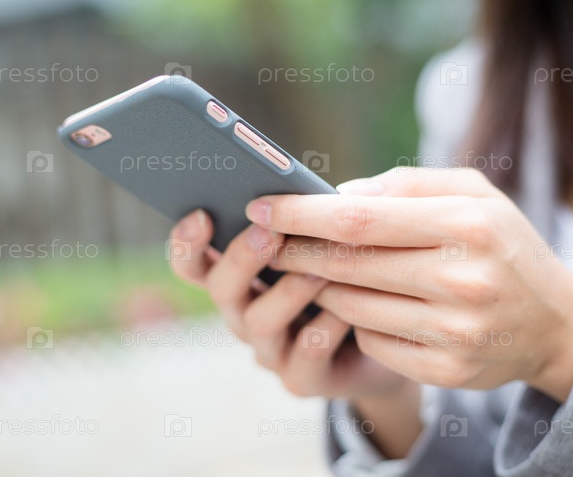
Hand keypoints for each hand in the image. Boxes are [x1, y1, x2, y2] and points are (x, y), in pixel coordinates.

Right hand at [166, 208, 408, 399]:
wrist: (385, 341)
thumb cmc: (352, 278)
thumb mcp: (332, 244)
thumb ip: (321, 218)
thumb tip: (336, 192)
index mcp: (240, 276)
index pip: (193, 262)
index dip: (187, 241)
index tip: (202, 214)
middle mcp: (243, 314)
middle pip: (220, 289)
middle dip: (241, 258)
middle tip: (268, 232)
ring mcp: (269, 350)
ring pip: (259, 322)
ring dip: (288, 291)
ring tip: (321, 267)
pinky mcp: (301, 379)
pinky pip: (305, 354)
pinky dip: (325, 326)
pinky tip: (347, 308)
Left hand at [246, 167, 572, 402]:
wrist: (554, 323)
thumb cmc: (501, 245)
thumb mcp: (473, 194)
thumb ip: (407, 184)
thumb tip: (338, 194)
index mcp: (465, 225)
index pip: (357, 218)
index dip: (300, 213)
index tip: (261, 206)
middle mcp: (461, 280)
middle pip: (345, 265)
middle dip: (294, 251)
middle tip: (266, 240)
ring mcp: (454, 331)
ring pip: (349, 305)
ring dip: (320, 286)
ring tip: (314, 269)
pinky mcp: (447, 370)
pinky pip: (371, 339)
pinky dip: (355, 320)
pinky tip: (362, 304)